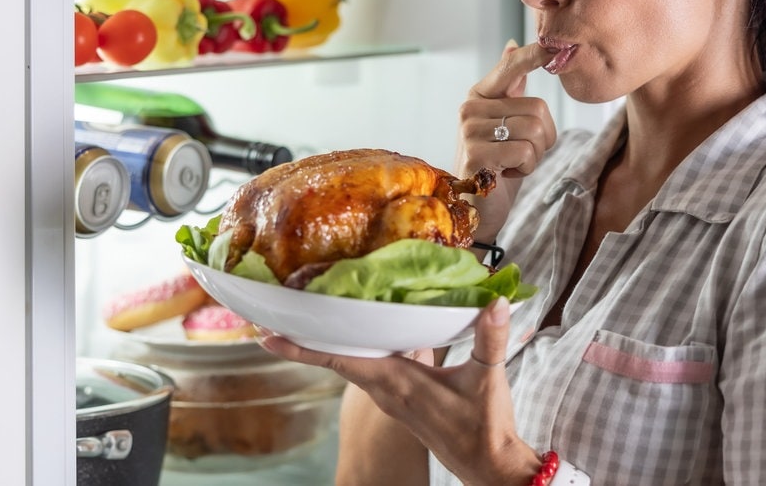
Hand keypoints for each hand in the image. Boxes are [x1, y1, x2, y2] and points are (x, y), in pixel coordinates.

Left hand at [257, 298, 542, 485]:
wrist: (487, 463)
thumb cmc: (483, 426)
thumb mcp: (488, 378)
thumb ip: (490, 338)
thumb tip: (496, 302)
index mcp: (398, 382)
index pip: (341, 360)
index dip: (303, 349)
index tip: (269, 338)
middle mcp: (387, 390)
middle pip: (337, 359)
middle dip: (308, 339)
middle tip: (282, 314)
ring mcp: (392, 397)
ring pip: (352, 363)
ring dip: (331, 343)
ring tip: (314, 317)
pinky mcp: (402, 399)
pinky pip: (369, 369)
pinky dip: (358, 350)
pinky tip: (366, 333)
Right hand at [456, 42, 556, 240]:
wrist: (479, 207)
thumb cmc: (497, 163)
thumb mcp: (506, 121)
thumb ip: (509, 86)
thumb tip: (513, 46)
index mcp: (480, 95)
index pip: (510, 67)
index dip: (533, 55)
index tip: (553, 47)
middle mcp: (470, 108)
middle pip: (537, 108)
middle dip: (543, 137)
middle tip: (521, 153)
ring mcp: (469, 131)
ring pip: (534, 130)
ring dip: (535, 155)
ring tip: (513, 164)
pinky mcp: (475, 155)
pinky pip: (525, 152)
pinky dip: (526, 167)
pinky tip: (506, 174)